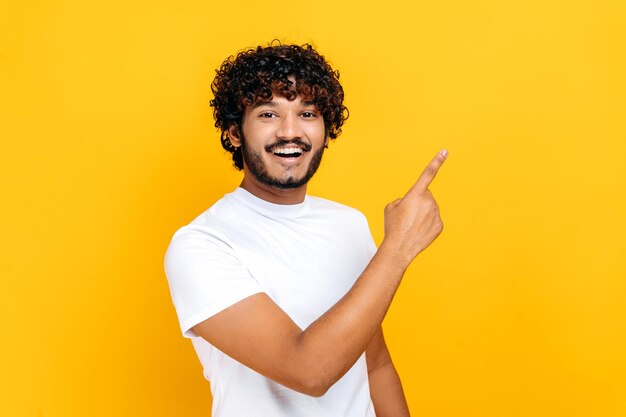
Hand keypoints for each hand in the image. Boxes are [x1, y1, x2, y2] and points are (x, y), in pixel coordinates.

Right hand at [382, 149, 447, 266]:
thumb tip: (410, 202)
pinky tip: (418, 231)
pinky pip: (433, 220)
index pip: (428, 174)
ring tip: (411, 225)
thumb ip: (403, 199)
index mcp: (416, 194)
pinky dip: (427, 224)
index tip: (445, 151)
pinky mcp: (440, 225)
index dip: (436, 161)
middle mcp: (429, 201)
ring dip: (422, 213)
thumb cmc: (393, 226)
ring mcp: (436, 213)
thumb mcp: (391, 207)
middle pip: (425, 196)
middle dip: (418, 202)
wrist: (400, 247)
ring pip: (430, 208)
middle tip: (407, 215)